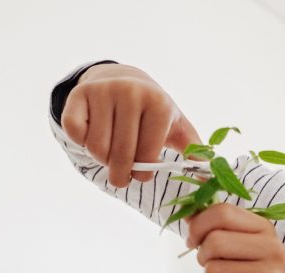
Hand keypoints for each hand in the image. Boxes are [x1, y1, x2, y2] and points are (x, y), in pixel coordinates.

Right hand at [61, 63, 200, 187]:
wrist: (125, 80)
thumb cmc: (154, 114)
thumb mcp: (178, 129)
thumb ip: (195, 154)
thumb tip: (209, 179)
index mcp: (159, 104)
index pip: (147, 154)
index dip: (144, 172)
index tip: (143, 174)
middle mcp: (131, 92)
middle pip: (121, 154)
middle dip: (121, 174)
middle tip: (122, 177)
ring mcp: (104, 91)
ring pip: (97, 148)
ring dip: (102, 160)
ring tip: (111, 154)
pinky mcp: (80, 93)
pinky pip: (76, 134)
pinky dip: (82, 144)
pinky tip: (94, 136)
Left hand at [186, 204, 284, 272]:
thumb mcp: (236, 244)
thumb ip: (213, 225)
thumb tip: (185, 209)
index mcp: (265, 228)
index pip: (223, 213)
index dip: (198, 225)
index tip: (193, 239)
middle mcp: (273, 249)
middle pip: (215, 241)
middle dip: (203, 256)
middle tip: (212, 265)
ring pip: (214, 271)